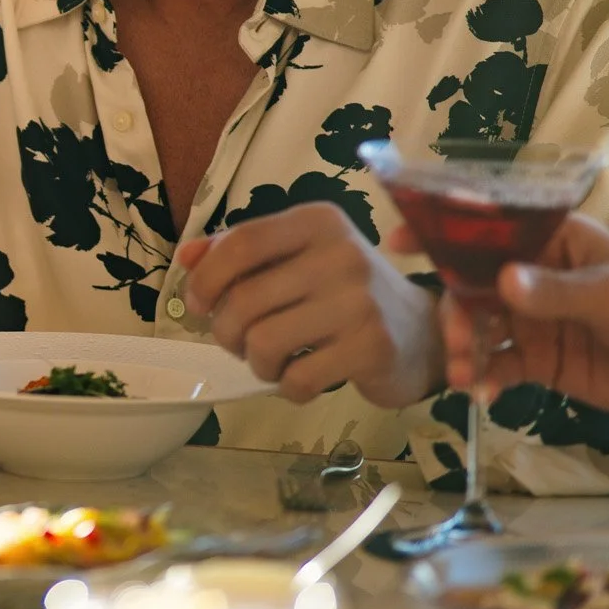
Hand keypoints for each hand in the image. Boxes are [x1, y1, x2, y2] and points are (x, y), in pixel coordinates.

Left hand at [180, 201, 443, 407]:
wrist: (422, 334)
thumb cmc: (344, 294)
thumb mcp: (297, 259)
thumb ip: (240, 253)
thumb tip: (186, 256)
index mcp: (317, 222)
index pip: (240, 243)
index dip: (206, 279)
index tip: (200, 305)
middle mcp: (341, 253)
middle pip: (245, 298)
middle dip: (226, 331)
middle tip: (238, 343)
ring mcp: (360, 301)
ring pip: (265, 341)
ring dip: (255, 362)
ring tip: (270, 362)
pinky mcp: (372, 348)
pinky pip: (298, 377)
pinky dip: (287, 386)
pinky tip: (299, 380)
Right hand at [387, 215, 608, 426]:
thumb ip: (557, 292)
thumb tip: (501, 283)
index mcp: (555, 241)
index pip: (491, 229)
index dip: (443, 232)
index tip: (402, 242)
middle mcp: (538, 275)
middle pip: (473, 284)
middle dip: (454, 312)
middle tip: (454, 344)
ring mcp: (537, 319)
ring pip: (480, 326)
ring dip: (464, 348)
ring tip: (465, 377)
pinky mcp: (542, 360)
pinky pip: (499, 364)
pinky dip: (485, 377)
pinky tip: (484, 394)